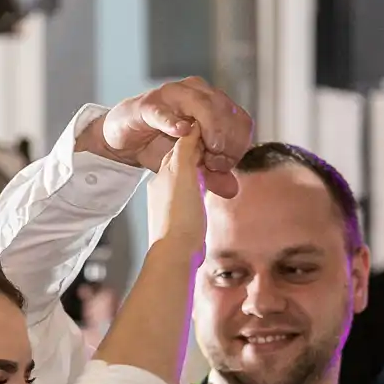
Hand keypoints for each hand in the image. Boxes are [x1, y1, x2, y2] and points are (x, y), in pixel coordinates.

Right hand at [94, 78, 254, 197]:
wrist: (125, 141)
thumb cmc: (160, 146)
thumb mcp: (190, 165)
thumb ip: (211, 175)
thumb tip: (233, 190)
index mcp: (213, 104)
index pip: (240, 120)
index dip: (238, 144)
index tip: (223, 166)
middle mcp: (197, 93)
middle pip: (225, 110)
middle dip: (225, 140)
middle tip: (213, 162)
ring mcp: (173, 96)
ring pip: (202, 105)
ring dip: (210, 128)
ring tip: (206, 149)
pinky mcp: (149, 105)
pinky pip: (164, 111)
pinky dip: (174, 121)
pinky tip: (182, 132)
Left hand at [147, 133, 207, 261]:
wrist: (174, 254)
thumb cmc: (180, 216)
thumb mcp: (182, 174)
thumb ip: (186, 150)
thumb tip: (191, 128)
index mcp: (166, 172)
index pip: (183, 145)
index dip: (200, 138)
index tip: (215, 134)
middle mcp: (164, 185)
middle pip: (185, 161)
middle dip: (202, 155)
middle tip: (220, 152)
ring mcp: (170, 203)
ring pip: (189, 179)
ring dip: (203, 173)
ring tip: (217, 172)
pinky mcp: (179, 219)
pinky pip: (191, 197)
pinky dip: (201, 191)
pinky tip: (208, 195)